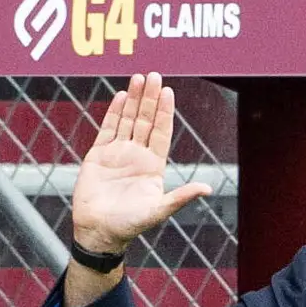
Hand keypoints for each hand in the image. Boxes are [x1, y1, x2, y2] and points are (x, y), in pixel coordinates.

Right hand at [69, 74, 212, 261]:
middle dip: (150, 98)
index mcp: (153, 166)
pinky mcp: (98, 155)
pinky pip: (107, 129)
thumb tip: (207, 188)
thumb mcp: (158, 211)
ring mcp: (117, 153)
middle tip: (154, 75)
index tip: (168, 92)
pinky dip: (114, 113)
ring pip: (127, 120)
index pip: (160, 132)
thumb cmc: (129, 225)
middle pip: (145, 121)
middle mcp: (137, 156)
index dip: (164, 112)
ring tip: (139, 77)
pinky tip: (120, 96)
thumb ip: (180, 198)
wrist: (98, 232)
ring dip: (133, 100)